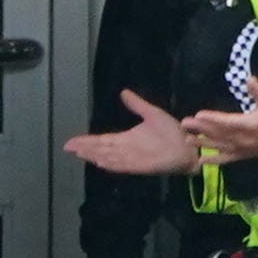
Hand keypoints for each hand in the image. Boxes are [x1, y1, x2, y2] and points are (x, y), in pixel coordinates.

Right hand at [61, 92, 204, 177]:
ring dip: (94, 155)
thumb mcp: (152, 113)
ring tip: (80, 153)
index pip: (102, 140)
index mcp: (127, 139)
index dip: (87, 141)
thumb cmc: (172, 132)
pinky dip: (111, 163)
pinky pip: (123, 165)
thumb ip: (137, 104)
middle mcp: (126, 150)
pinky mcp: (141, 165)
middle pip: (101, 149)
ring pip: (108, 157)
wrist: (189, 144)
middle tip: (68, 148)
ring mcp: (132, 158)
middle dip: (85, 148)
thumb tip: (123, 92)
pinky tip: (100, 162)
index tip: (72, 142)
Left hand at [182, 100, 257, 164]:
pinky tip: (201, 160)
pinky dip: (214, 160)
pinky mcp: (244, 155)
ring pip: (219, 146)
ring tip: (187, 140)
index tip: (198, 115)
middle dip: (201, 129)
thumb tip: (249, 79)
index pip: (227, 122)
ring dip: (203, 143)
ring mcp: (243, 149)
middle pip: (218, 134)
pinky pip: (226, 159)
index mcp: (250, 124)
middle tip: (184, 124)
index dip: (212, 119)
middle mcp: (243, 139)